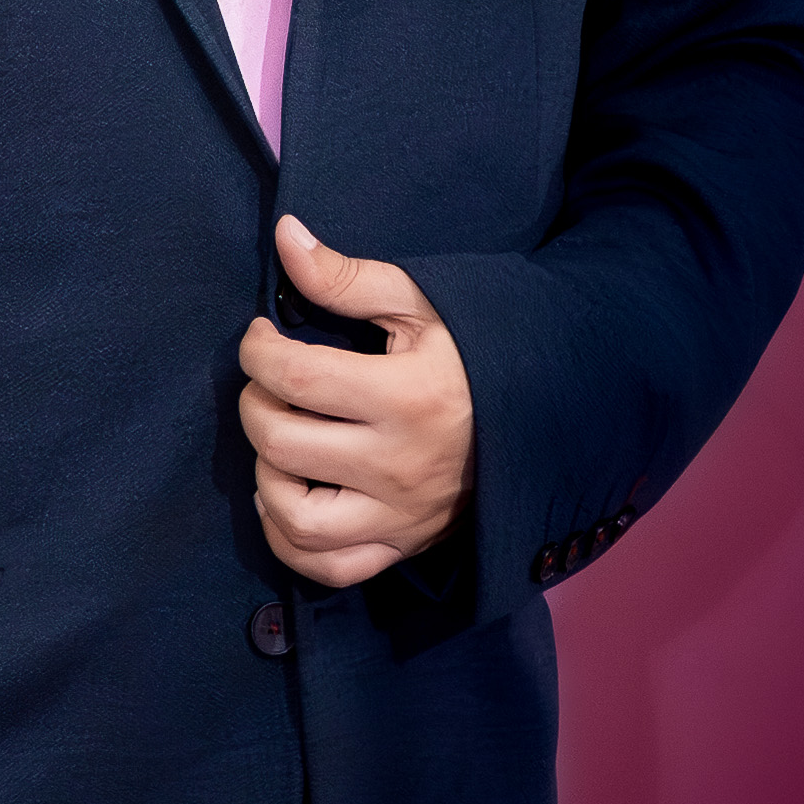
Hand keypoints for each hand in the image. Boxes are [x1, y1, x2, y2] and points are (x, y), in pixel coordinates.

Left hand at [236, 216, 476, 588]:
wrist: (549, 415)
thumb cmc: (477, 353)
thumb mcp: (422, 305)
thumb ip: (347, 277)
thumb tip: (284, 236)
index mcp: (407, 397)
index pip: (295, 378)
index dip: (257, 351)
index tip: (262, 337)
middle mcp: (401, 465)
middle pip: (282, 445)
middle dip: (254, 406)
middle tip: (268, 386)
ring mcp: (402, 514)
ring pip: (296, 518)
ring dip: (266, 478)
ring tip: (280, 444)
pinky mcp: (402, 545)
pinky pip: (327, 567)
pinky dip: (289, 540)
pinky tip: (287, 498)